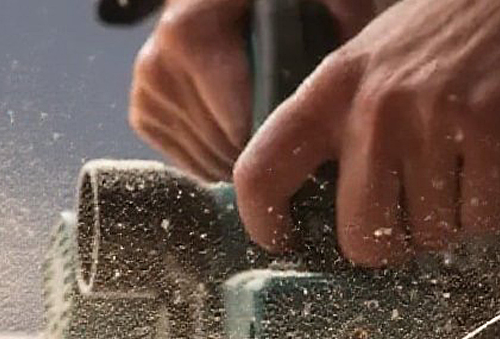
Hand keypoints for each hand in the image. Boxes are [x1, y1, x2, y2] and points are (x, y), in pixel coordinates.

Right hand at [128, 0, 380, 180]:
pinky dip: (222, 160)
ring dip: (246, 161)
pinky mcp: (143, 115)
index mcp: (189, 35)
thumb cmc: (269, 6)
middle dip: (268, 152)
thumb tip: (356, 43)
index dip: (283, 139)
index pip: (239, 123)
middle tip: (304, 144)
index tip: (316, 137)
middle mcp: (157, 66)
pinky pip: (190, 162)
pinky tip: (245, 137)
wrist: (212, 5)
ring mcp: (147, 93)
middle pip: (224, 147)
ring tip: (277, 142)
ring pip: (207, 161)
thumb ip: (336, 10)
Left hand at [231, 0, 499, 265]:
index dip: (266, 224)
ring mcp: (432, 117)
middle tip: (415, 220)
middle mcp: (374, 106)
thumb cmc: (457, 26)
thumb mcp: (376, 58)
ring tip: (466, 168)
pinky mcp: (492, 129)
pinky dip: (499, 207)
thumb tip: (333, 209)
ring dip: (454, 221)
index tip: (289, 242)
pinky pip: (486, 218)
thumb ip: (345, 122)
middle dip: (393, 246)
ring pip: (431, 234)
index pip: (260, 173)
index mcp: (332, 87)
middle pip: (360, 237)